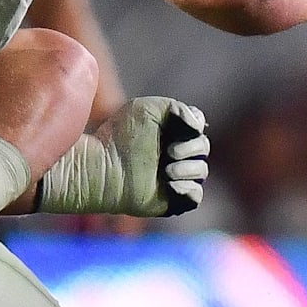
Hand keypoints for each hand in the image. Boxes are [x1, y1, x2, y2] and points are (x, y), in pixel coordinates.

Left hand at [36, 96, 210, 216]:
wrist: (102, 166)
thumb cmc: (119, 135)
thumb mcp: (147, 109)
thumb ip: (178, 108)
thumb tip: (198, 126)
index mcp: (171, 131)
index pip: (199, 127)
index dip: (194, 127)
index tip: (180, 127)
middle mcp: (176, 154)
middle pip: (203, 148)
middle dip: (190, 149)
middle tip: (168, 152)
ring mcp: (175, 177)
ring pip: (201, 172)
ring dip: (187, 169)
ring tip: (166, 171)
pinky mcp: (172, 198)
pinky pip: (196, 196)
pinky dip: (188, 189)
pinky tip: (170, 185)